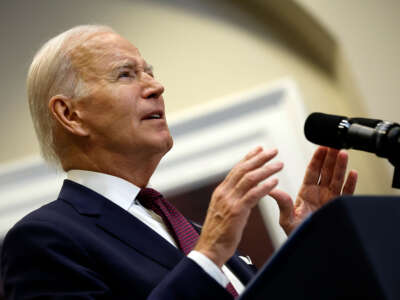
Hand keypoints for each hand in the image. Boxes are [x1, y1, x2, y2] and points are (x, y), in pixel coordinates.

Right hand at [194, 147, 282, 266]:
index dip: (249, 157)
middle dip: (260, 158)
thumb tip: (241, 192)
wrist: (209, 249)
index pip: (236, 169)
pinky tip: (275, 182)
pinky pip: (253, 195)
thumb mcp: (222, 211)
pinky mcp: (237, 211)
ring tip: (279, 164)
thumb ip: (231, 199)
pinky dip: (265, 187)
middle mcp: (224, 193)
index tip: (259, 148)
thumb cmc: (218, 233)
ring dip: (266, 169)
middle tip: (273, 151)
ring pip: (249, 179)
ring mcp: (230, 201)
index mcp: (221, 191)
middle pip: (243, 169)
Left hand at [270, 146, 357, 235]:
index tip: (321, 147)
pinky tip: (353, 173)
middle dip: (330, 158)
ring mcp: (330, 200)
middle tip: (334, 145)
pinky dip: (351, 184)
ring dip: (341, 166)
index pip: (312, 172)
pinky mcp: (339, 208)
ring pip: (337, 179)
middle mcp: (319, 194)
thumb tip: (270, 189)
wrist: (309, 249)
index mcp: (306, 193)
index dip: (317, 159)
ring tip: (344, 153)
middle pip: (326, 172)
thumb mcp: (287, 218)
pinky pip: (347, 194)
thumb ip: (282, 203)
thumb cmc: (296, 234)